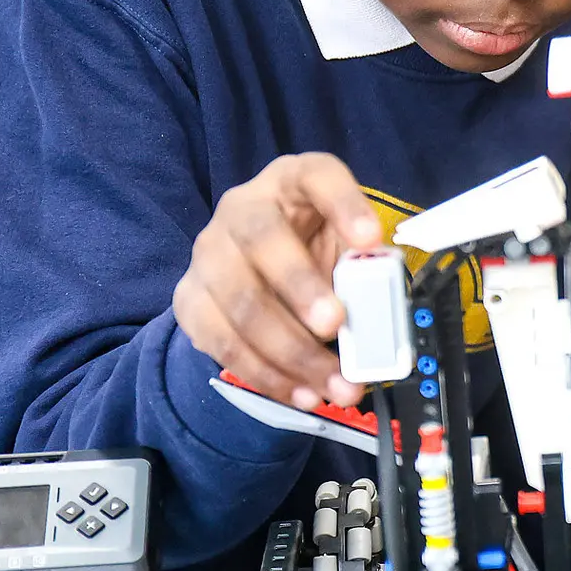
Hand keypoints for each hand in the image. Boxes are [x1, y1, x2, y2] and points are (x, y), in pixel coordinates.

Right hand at [173, 153, 383, 411]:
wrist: (255, 264)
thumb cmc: (314, 245)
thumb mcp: (343, 241)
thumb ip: (362, 265)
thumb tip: (380, 312)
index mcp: (292, 180)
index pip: (317, 176)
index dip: (344, 205)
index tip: (371, 238)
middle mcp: (242, 208)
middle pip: (263, 242)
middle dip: (302, 287)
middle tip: (337, 324)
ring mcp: (208, 254)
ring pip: (240, 302)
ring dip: (291, 351)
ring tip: (335, 384)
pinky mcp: (190, 299)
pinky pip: (222, 342)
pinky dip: (267, 375)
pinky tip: (301, 393)